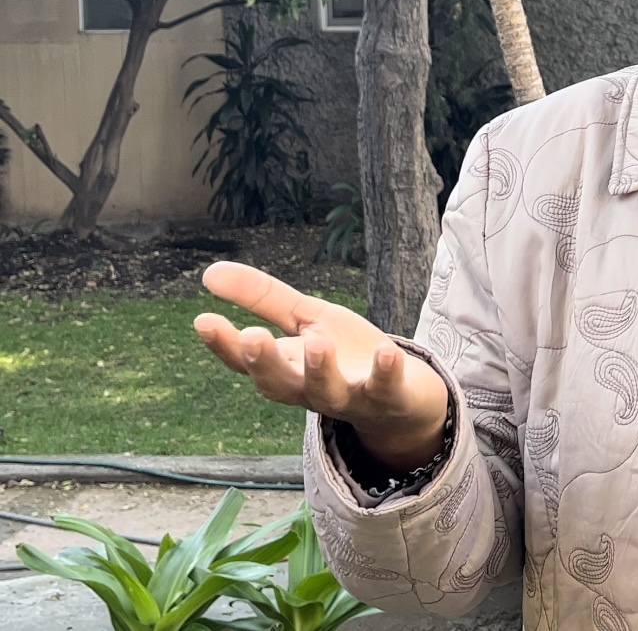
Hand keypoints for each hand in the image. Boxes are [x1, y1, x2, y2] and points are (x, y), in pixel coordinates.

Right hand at [193, 262, 448, 465]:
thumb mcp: (305, 320)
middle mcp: (309, 389)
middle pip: (278, 383)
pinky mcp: (387, 397)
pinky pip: (385, 389)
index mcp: (285, 368)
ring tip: (317, 344)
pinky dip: (385, 373)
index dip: (224, 344)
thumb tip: (208, 272)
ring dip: (320, 370)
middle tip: (252, 337)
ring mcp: (348, 396)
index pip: (246, 361)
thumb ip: (262, 299)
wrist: (403, 394)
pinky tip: (387, 352)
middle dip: (265, 362)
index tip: (203, 320)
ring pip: (327, 391)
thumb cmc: (344, 353)